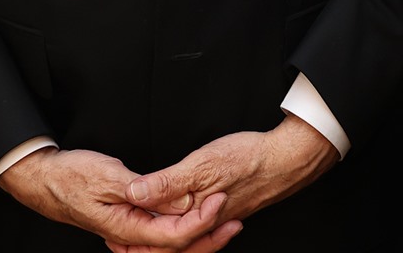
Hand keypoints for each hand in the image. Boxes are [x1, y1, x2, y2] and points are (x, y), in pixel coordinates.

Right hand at [0, 147, 236, 249]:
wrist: (44, 179)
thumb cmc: (71, 176)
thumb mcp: (108, 176)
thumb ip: (141, 190)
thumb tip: (170, 201)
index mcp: (125, 229)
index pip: (174, 237)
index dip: (201, 222)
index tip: (220, 201)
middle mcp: (128, 238)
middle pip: (176, 249)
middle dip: (208, 238)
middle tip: (235, 221)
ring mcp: (128, 233)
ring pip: (170, 245)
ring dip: (199, 235)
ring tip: (225, 221)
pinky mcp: (129, 224)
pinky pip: (160, 235)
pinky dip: (182, 228)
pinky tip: (196, 218)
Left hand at [123, 113, 338, 231]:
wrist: (288, 159)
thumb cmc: (248, 159)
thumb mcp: (202, 165)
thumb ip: (168, 182)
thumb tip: (135, 193)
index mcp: (198, 219)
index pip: (159, 239)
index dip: (134, 237)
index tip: (114, 227)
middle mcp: (209, 225)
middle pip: (172, 244)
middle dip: (145, 243)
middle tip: (118, 240)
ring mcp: (220, 219)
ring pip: (186, 236)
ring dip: (163, 234)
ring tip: (139, 230)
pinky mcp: (227, 211)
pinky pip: (200, 227)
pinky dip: (183, 226)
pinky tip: (178, 213)